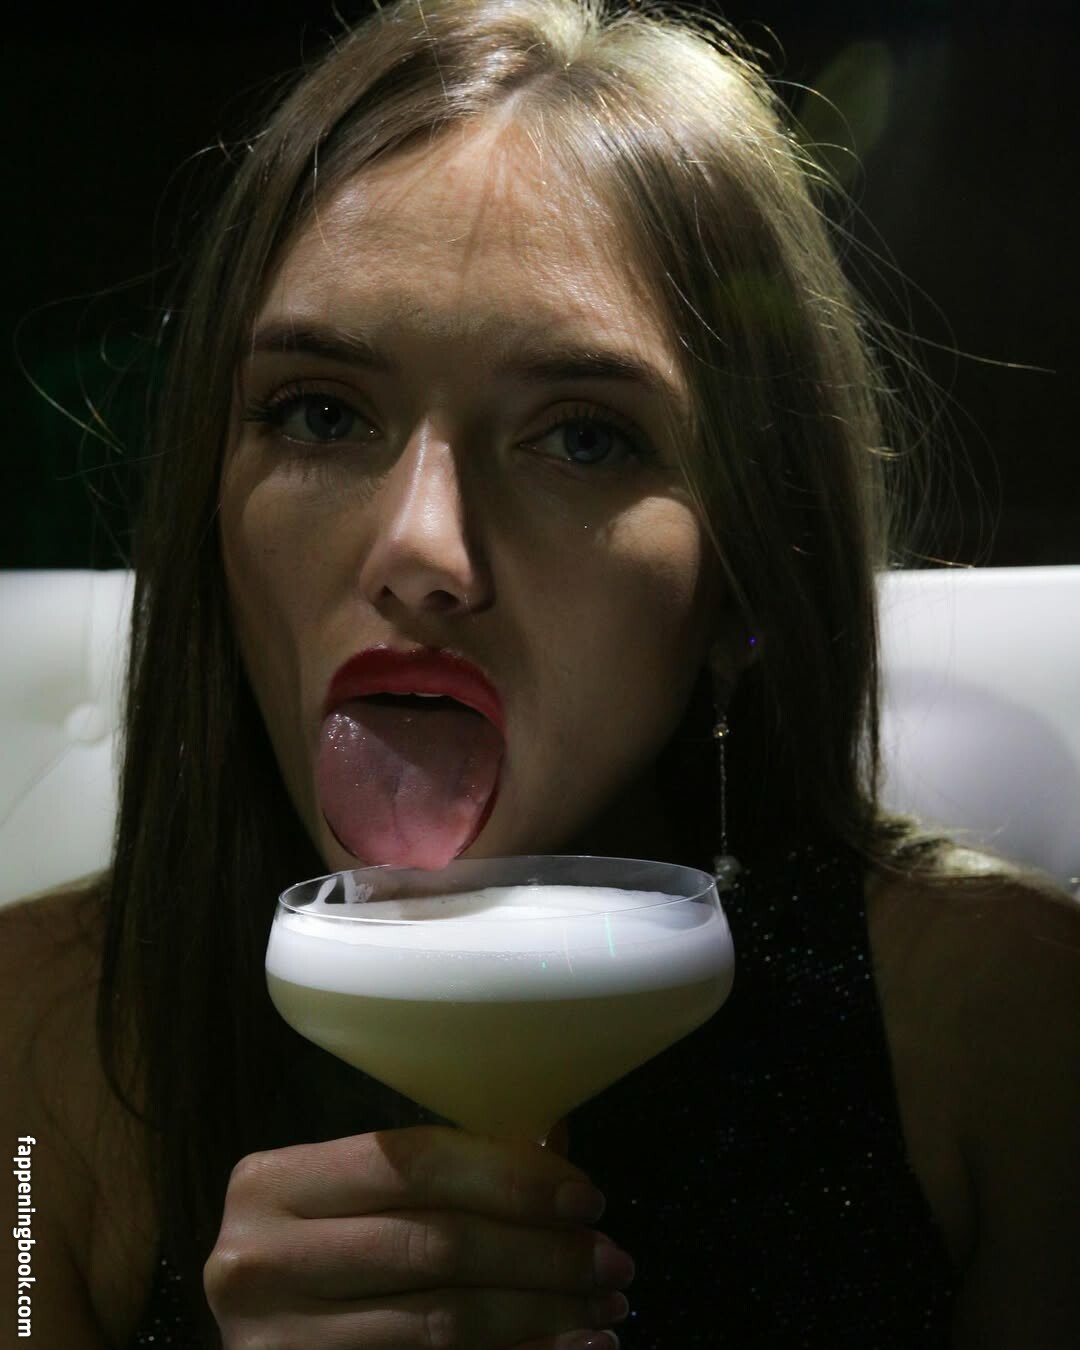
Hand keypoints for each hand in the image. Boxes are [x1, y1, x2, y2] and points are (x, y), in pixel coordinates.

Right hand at [204, 1125, 632, 1348]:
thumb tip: (556, 1149)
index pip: (414, 1163)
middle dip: (540, 1252)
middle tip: (613, 1259)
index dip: (510, 1177)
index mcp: (274, 1183)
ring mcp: (280, 1341)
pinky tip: (570, 1348)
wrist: (267, 1342)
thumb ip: (441, 1172)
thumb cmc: (317, 1257)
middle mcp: (262, 1260)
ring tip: (604, 1306)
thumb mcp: (355, 1202)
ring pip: (444, 1321)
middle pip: (436, 1243)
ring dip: (541, 1313)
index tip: (587, 1196)